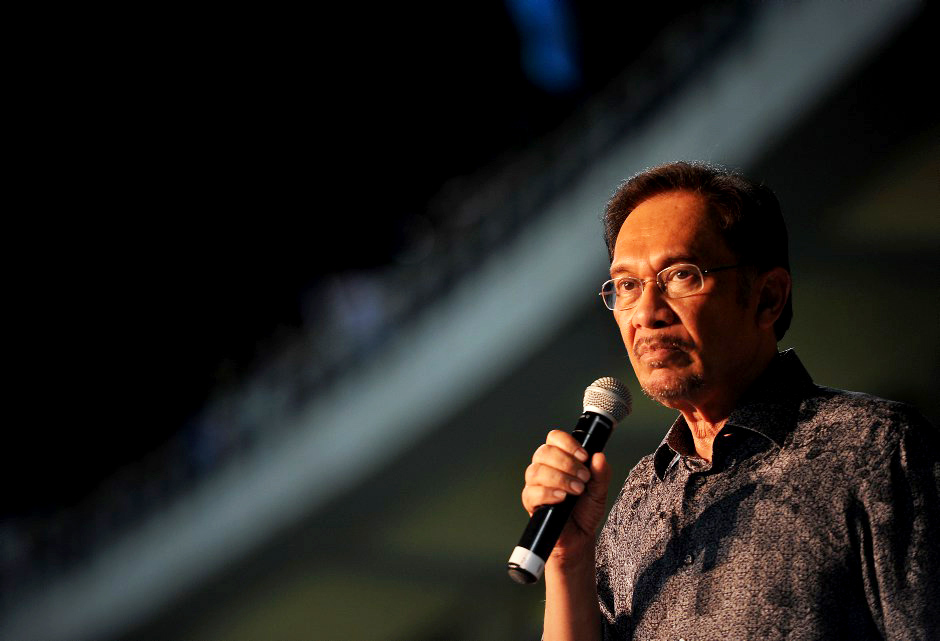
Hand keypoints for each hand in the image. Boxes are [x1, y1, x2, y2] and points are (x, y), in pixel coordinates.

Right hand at [521, 430, 610, 563]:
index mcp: (559, 458)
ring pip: (536, 470)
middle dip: (567, 463)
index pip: (554, 438)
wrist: (579, 536)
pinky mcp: (530, 502)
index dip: (568, 443)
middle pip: (544, 452)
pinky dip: (548, 493)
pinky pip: (532, 492)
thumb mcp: (599, 490)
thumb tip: (599, 456)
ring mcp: (535, 484)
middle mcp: (544, 467)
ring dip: (560, 478)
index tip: (584, 456)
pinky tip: (562, 498)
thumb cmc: (585, 510)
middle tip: (584, 477)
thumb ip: (601, 474)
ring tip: (577, 490)